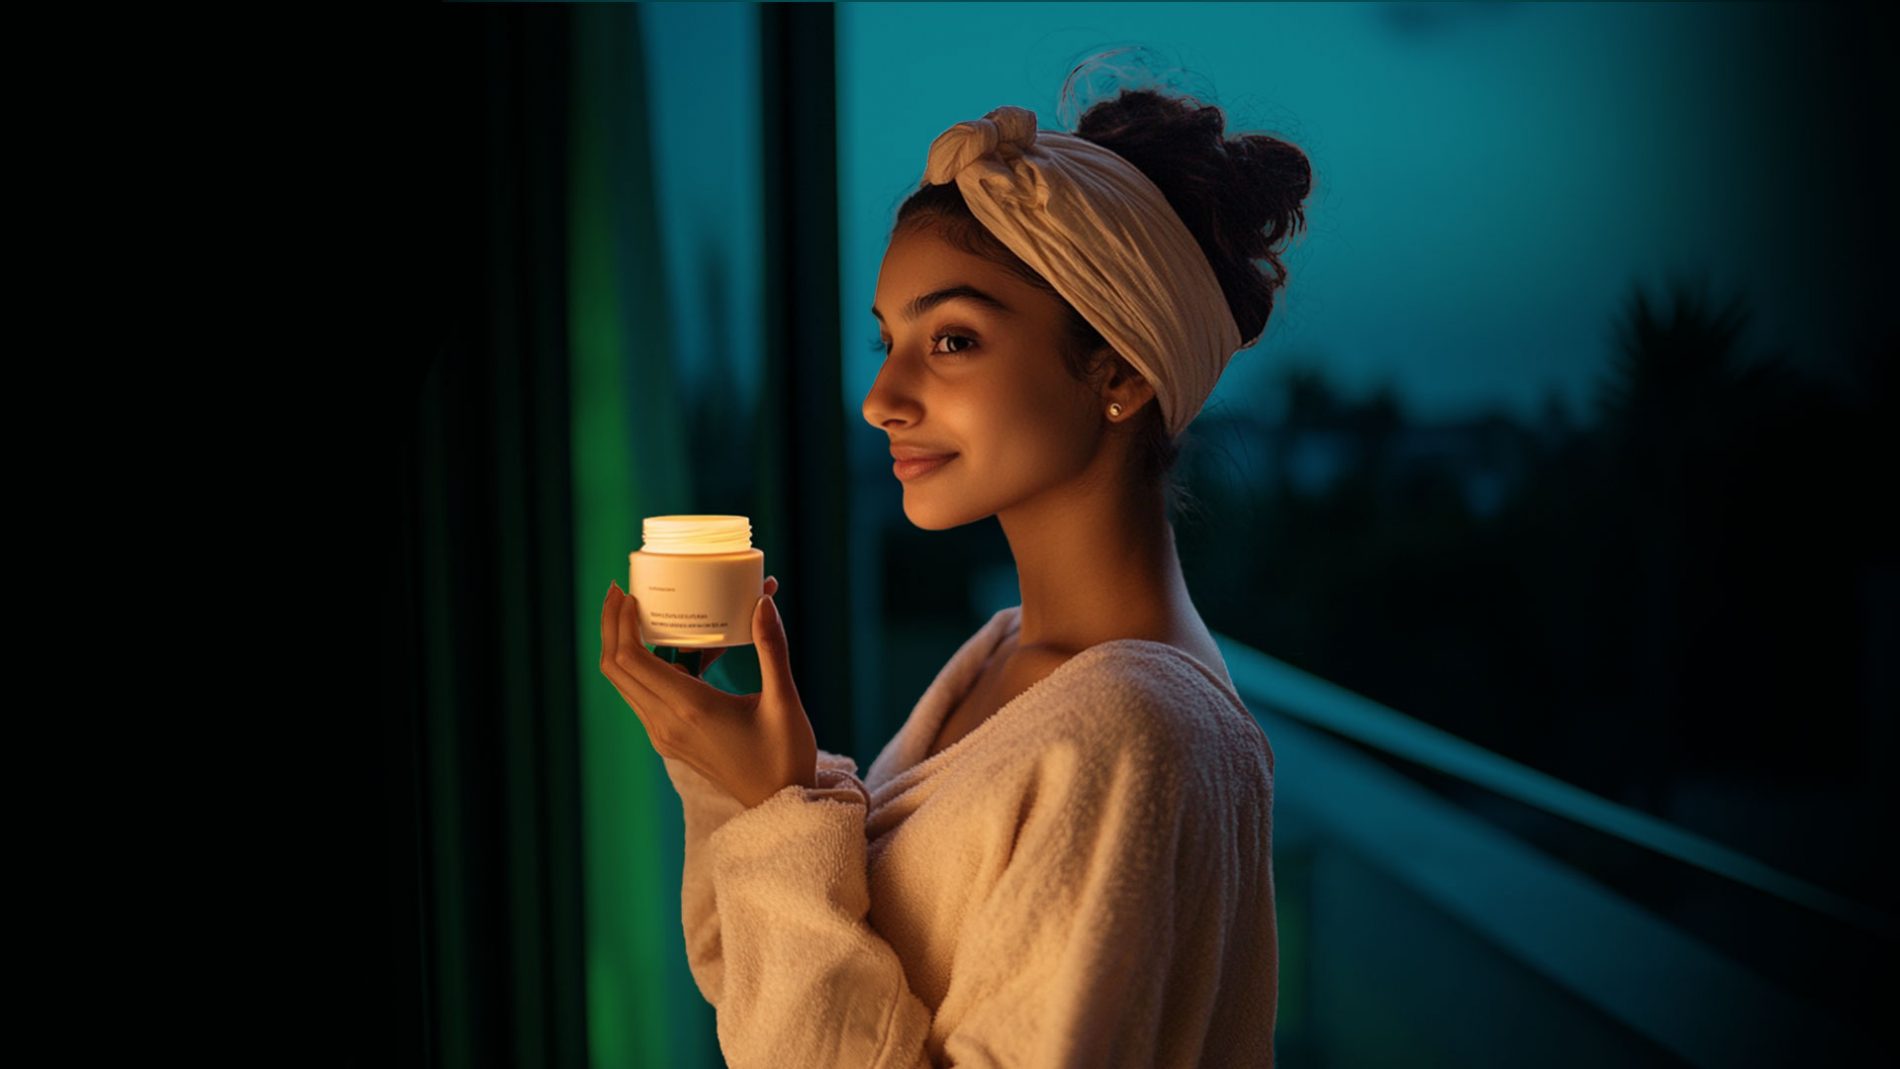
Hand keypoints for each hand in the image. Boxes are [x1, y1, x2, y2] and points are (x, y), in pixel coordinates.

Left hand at [599, 577, 816, 808]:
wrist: (779, 803)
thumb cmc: (785, 755)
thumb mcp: (784, 700)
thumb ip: (772, 648)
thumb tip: (763, 602)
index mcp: (690, 709)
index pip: (631, 659)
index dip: (620, 622)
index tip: (626, 592)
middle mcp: (667, 724)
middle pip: (616, 668)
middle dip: (612, 626)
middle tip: (621, 592)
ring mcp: (664, 735)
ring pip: (625, 683)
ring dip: (626, 646)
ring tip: (646, 613)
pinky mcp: (669, 740)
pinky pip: (644, 696)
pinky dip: (648, 667)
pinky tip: (682, 651)